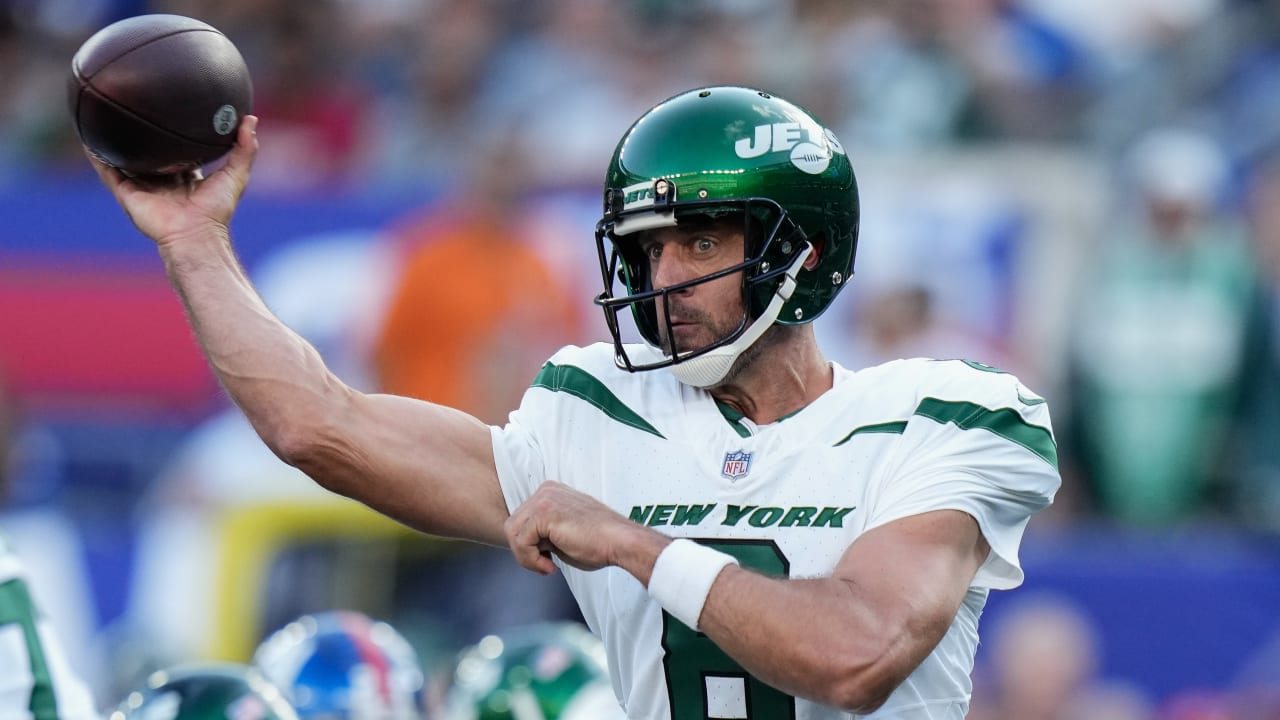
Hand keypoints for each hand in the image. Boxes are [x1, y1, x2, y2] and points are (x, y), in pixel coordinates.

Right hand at [87, 115, 258, 247]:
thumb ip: (245, 148)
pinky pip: (108, 171)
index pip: (176, 152)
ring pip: (124, 160)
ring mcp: (143, 187)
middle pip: (148, 155)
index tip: (171, 112)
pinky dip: (97, 156)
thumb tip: (250, 119)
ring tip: (103, 116)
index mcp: (184, 177)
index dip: (173, 136)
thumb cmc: (217, 210)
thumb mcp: (236, 174)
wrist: (194, 234)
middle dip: (142, 137)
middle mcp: (161, 181)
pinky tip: (88, 137)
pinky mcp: (127, 194)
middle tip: (136, 108)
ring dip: (113, 142)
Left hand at [505, 481, 665, 576]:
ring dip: (526, 557)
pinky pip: (521, 541)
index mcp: (551, 492)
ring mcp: (544, 499)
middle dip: (525, 551)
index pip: (522, 520)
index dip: (529, 545)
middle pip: (513, 525)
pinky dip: (531, 560)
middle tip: (545, 565)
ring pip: (513, 533)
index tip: (547, 559)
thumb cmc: (600, 543)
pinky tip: (550, 565)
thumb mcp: (563, 533)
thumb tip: (525, 544)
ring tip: (547, 566)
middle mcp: (545, 490)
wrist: (621, 542)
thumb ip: (544, 532)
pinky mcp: (544, 513)